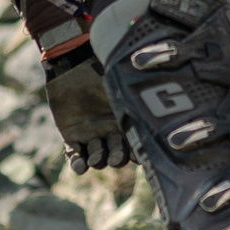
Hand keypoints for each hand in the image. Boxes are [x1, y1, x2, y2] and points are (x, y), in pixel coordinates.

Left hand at [43, 44, 128, 172]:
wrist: (72, 62)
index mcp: (126, 119)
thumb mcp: (119, 79)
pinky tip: (79, 167)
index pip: (136, 141)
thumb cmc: (99, 67)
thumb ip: (132, 90)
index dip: (138, 151)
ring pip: (97, 156)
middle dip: (117, 157)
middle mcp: (111, 131)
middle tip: (115, 159)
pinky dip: (76, 162)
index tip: (139, 157)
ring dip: (97, 160)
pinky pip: (75, 153)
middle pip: (117, 153)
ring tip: (94, 160)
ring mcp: (91, 134)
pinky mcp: (71, 135)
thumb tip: (158, 92)